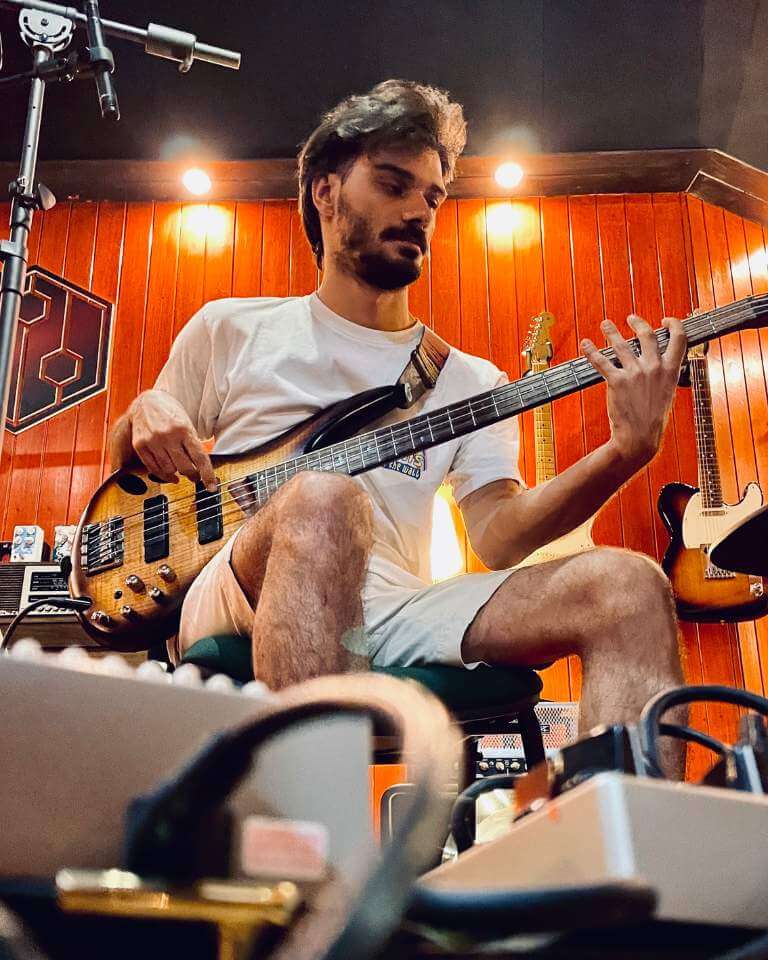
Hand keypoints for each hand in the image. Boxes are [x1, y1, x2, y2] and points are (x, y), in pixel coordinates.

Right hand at [129, 390, 216, 489]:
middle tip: (195, 476)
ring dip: (177, 475)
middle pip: (184, 467)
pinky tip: (169, 475)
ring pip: (169, 470)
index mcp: (184, 429)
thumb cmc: (170, 413)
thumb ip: (193, 444)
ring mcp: (152, 441)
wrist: (147, 401)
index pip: (199, 458)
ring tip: (181, 472)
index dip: (207, 475)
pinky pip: (153, 468)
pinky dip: (163, 475)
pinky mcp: (140, 445)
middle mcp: (168, 435)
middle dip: (192, 475)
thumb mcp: (186, 423)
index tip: (211, 487)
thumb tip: (201, 467)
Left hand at [581, 314, 686, 469]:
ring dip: (611, 331)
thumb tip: (659, 362)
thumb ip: (664, 375)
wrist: (639, 438)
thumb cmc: (652, 419)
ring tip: (605, 324)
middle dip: (637, 323)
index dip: (673, 324)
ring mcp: (635, 373)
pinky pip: (601, 361)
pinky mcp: (616, 381)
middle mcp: (654, 368)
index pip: (679, 338)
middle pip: (647, 335)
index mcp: (671, 370)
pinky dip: (591, 350)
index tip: (665, 320)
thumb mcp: (667, 393)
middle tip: (630, 318)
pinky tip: (586, 344)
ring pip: (621, 344)